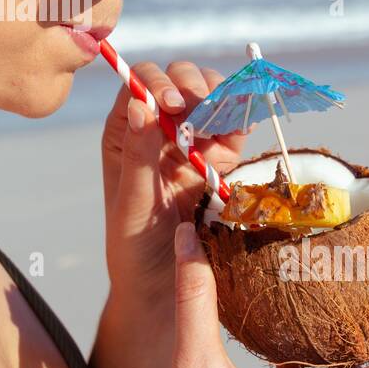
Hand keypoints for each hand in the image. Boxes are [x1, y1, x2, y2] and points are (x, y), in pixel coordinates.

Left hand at [101, 60, 246, 306]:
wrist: (166, 286)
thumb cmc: (135, 247)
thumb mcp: (132, 203)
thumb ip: (138, 155)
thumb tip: (138, 104)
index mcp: (126, 133)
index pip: (137, 84)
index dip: (155, 83)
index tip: (172, 104)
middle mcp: (158, 129)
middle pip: (177, 80)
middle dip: (192, 85)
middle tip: (202, 109)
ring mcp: (193, 140)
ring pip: (210, 95)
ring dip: (221, 98)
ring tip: (223, 124)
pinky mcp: (222, 158)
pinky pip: (234, 126)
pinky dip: (242, 119)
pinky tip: (242, 132)